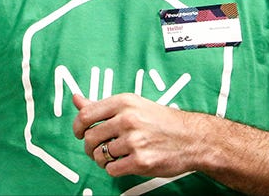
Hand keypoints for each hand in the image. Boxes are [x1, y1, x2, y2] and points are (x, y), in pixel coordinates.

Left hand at [72, 93, 200, 177]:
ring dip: (102, 159)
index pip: (86, 115)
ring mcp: (134, 141)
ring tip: (112, 157)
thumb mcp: (132, 105)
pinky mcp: (141, 161)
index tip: (79, 132)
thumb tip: (77, 99)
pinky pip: (112, 169)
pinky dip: (113, 169)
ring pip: (100, 155)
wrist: (192, 138)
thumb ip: (101, 105)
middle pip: (90, 137)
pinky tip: (122, 163)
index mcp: (124, 102)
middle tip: (96, 149)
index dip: (77, 127)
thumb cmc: (161, 120)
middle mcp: (127, 120)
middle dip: (89, 146)